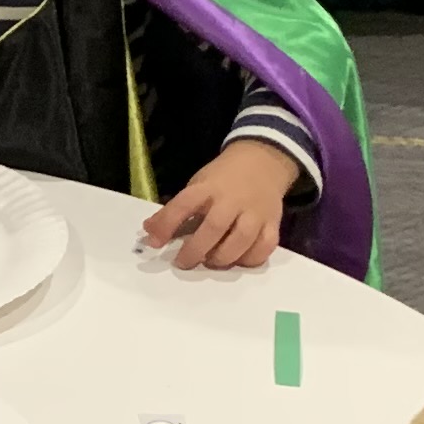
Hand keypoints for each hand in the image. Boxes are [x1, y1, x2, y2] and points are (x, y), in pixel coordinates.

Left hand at [142, 139, 298, 271]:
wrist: (263, 161)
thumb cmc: (223, 178)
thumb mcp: (198, 184)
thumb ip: (178, 209)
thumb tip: (150, 232)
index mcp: (209, 187)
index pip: (184, 204)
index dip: (166, 224)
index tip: (154, 242)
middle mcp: (233, 199)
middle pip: (215, 227)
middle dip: (196, 249)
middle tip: (183, 262)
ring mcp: (256, 212)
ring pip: (242, 239)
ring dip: (223, 257)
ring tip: (211, 261)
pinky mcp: (273, 223)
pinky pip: (265, 246)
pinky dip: (251, 258)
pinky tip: (238, 260)